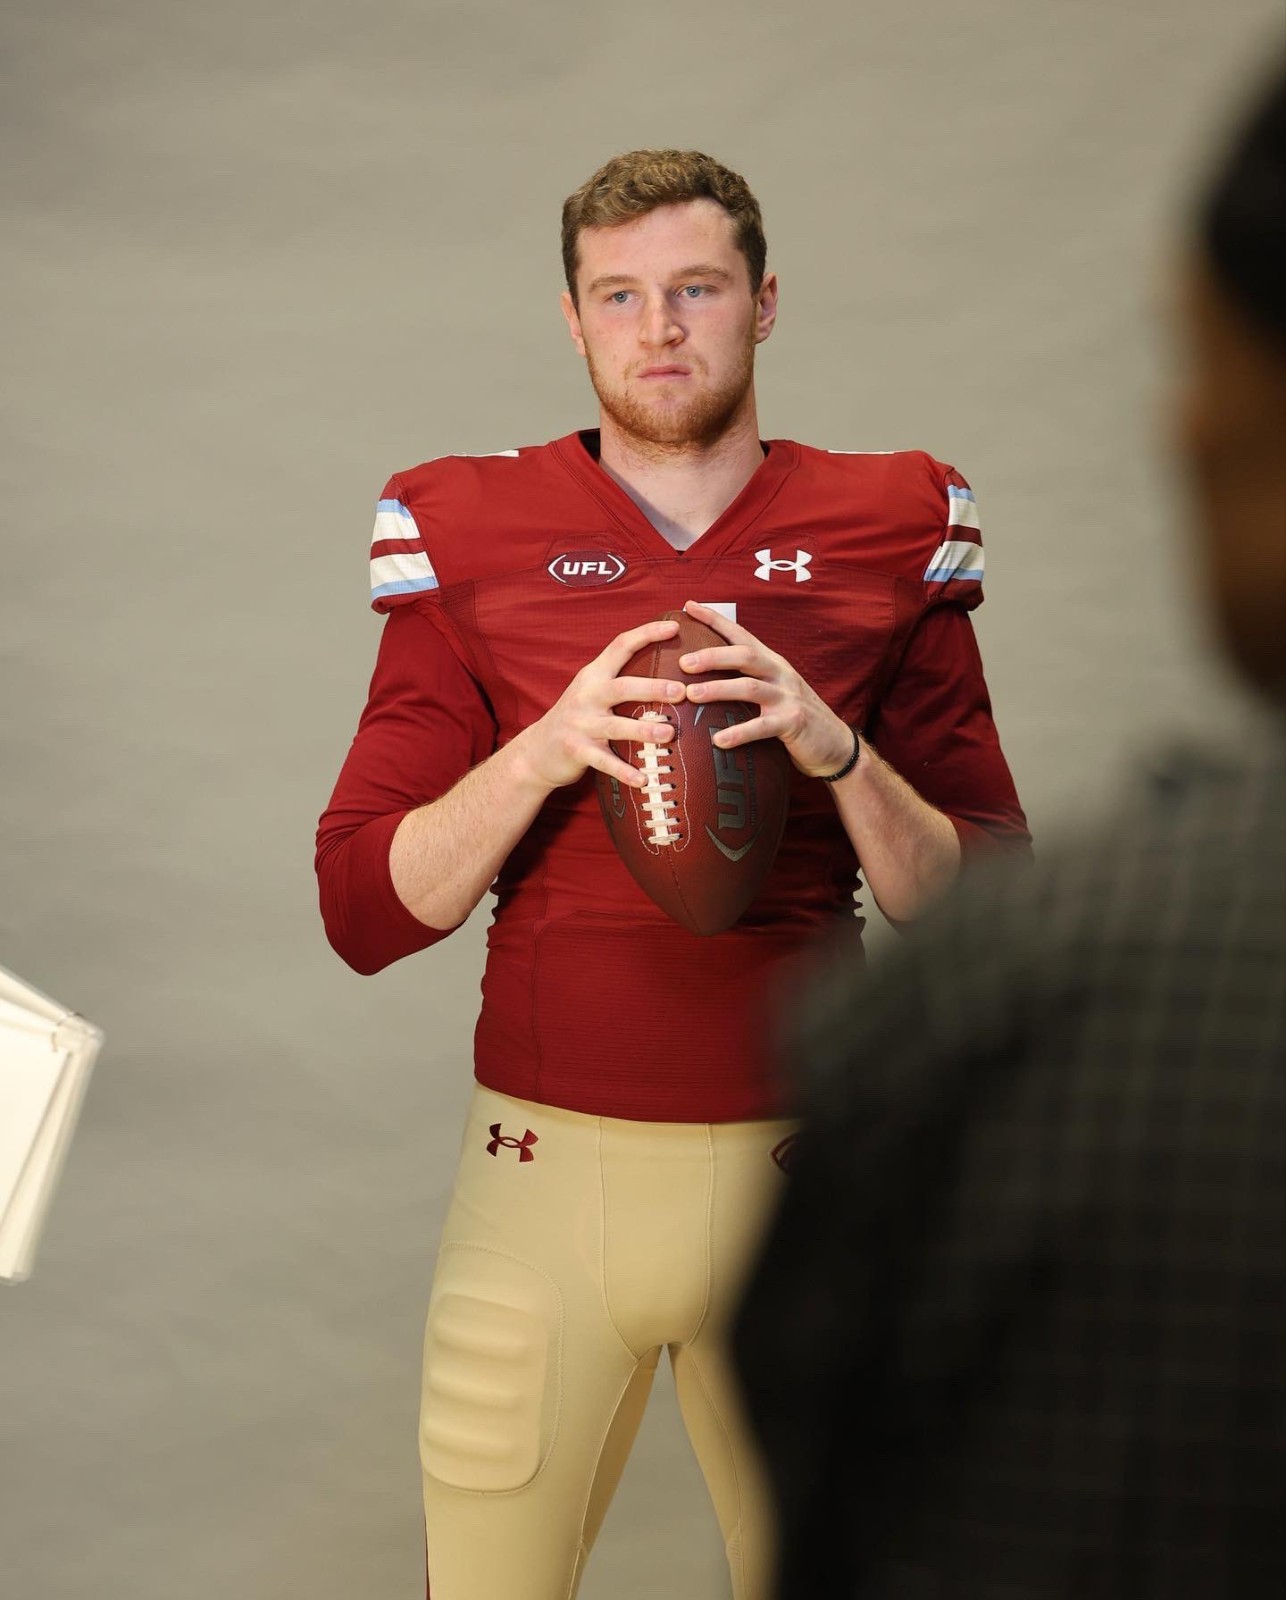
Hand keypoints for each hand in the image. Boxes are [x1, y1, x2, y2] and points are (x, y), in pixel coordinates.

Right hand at [512, 618, 687, 791]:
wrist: (536, 750)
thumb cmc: (577, 718)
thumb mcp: (592, 691)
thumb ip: (620, 679)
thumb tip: (668, 670)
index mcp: (594, 675)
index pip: (620, 646)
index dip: (647, 634)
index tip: (674, 627)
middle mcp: (586, 696)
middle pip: (622, 687)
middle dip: (653, 688)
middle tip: (681, 691)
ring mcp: (580, 724)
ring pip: (615, 726)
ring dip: (643, 729)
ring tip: (669, 734)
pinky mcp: (576, 750)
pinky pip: (604, 762)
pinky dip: (624, 771)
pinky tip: (643, 779)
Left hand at [677, 600, 852, 778]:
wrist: (834, 743)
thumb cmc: (794, 717)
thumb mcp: (773, 690)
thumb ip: (746, 679)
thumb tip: (702, 680)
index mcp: (771, 662)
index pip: (741, 634)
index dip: (715, 619)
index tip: (688, 606)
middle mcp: (780, 673)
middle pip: (744, 655)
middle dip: (712, 656)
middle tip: (683, 663)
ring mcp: (788, 697)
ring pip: (749, 687)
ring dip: (718, 689)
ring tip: (692, 696)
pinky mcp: (793, 722)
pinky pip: (762, 726)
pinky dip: (739, 732)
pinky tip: (719, 740)